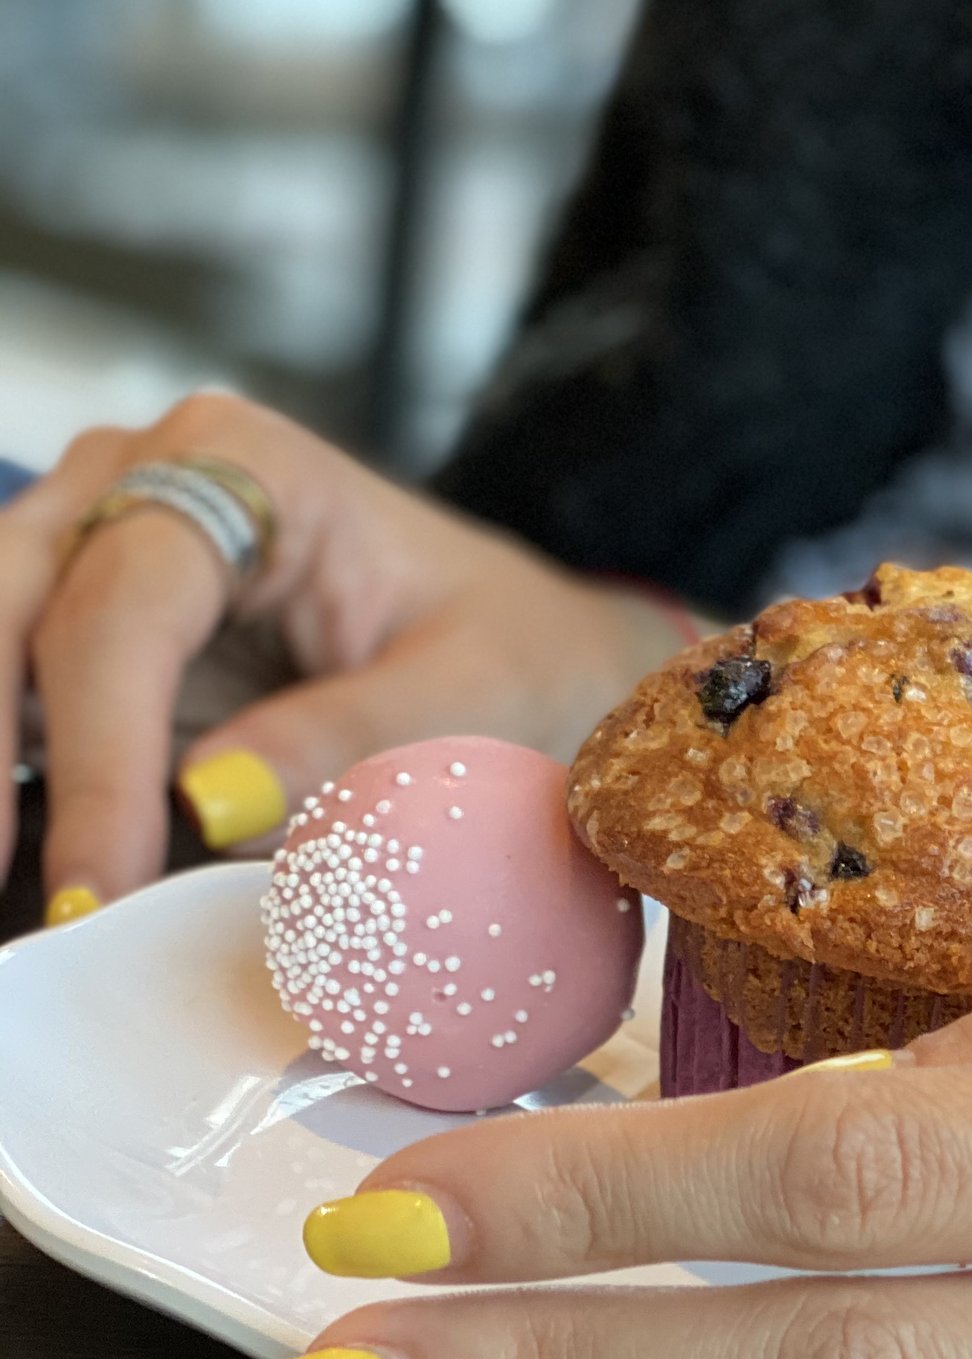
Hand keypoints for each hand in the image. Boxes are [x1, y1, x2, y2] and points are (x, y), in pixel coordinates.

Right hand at [2, 391, 693, 911]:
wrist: (532, 648)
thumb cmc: (512, 651)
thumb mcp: (472, 695)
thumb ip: (349, 740)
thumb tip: (207, 802)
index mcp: (242, 461)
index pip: (126, 611)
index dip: (102, 756)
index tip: (100, 880)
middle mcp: (142, 480)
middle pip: (16, 611)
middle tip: (24, 898)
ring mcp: (99, 545)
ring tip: (8, 890)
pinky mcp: (91, 625)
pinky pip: (27, 696)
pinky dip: (22, 776)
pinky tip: (26, 858)